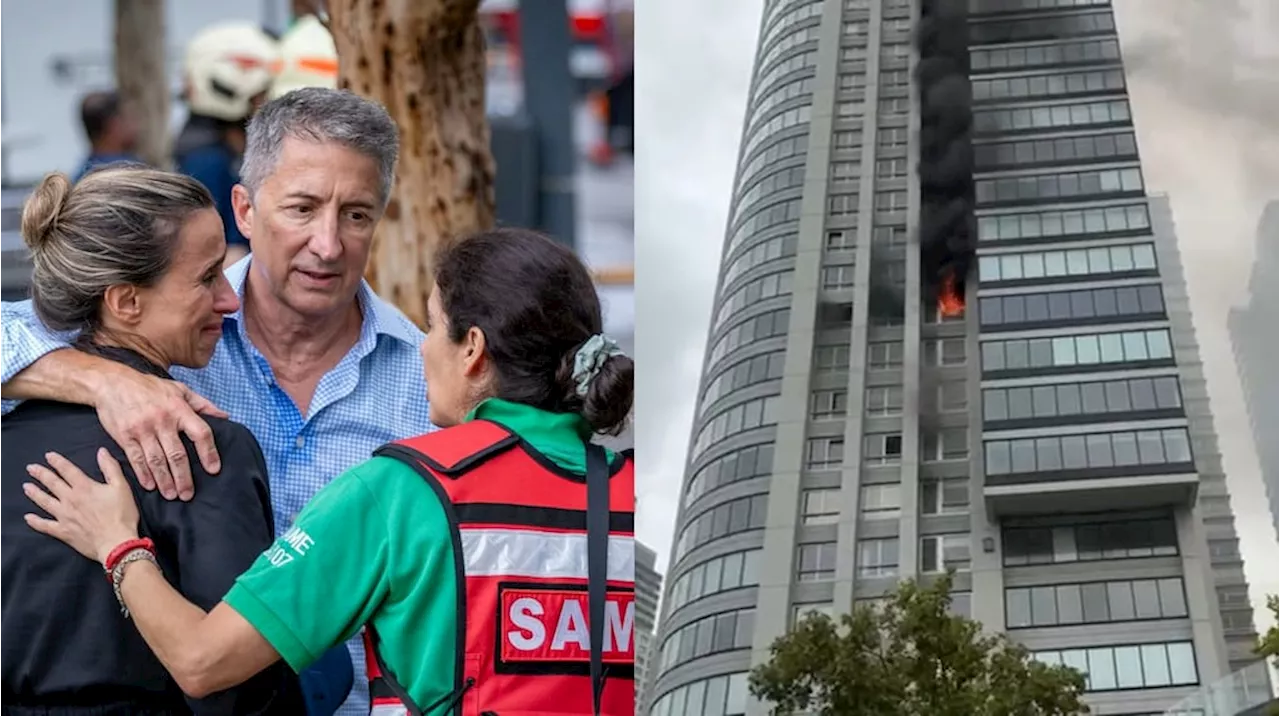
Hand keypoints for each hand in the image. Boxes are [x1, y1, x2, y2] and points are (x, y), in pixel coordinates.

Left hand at [23, 449, 140, 564]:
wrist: (116, 542)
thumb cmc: (122, 515)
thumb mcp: (121, 487)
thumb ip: (110, 468)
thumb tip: (102, 452)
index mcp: (84, 488)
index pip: (68, 470)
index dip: (57, 462)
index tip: (49, 456)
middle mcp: (70, 500)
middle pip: (52, 484)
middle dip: (41, 474)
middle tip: (31, 468)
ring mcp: (64, 516)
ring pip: (45, 502)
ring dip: (34, 493)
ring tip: (26, 487)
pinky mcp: (63, 531)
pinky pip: (45, 525)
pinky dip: (35, 521)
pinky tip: (28, 517)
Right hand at [92, 365, 226, 500]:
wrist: (112, 383)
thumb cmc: (149, 387)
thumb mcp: (179, 389)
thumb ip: (202, 404)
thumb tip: (224, 416)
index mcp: (179, 409)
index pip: (200, 433)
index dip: (209, 452)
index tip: (214, 469)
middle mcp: (162, 420)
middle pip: (177, 454)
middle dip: (184, 477)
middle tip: (189, 494)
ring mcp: (142, 429)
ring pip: (157, 460)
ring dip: (165, 480)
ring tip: (172, 495)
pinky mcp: (125, 436)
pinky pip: (136, 458)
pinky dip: (143, 474)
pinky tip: (150, 486)